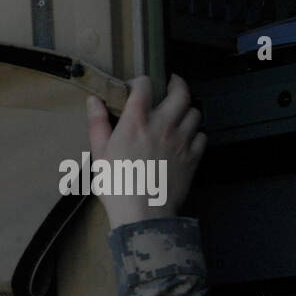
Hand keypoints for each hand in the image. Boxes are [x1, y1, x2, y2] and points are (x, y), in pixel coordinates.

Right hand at [86, 73, 206, 229]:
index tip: (135, 88)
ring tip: (178, 115)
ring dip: (186, 110)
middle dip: (176, 84)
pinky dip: (195, 134)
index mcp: (136, 122)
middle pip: (181, 92)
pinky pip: (202, 136)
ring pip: (194, 112)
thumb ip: (97, 124)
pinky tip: (185, 140)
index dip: (140, 81)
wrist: (143, 214)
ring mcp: (182, 140)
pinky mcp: (193, 157)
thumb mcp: (99, 154)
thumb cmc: (117, 186)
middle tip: (170, 86)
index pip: (145, 85)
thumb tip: (93, 101)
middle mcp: (163, 125)